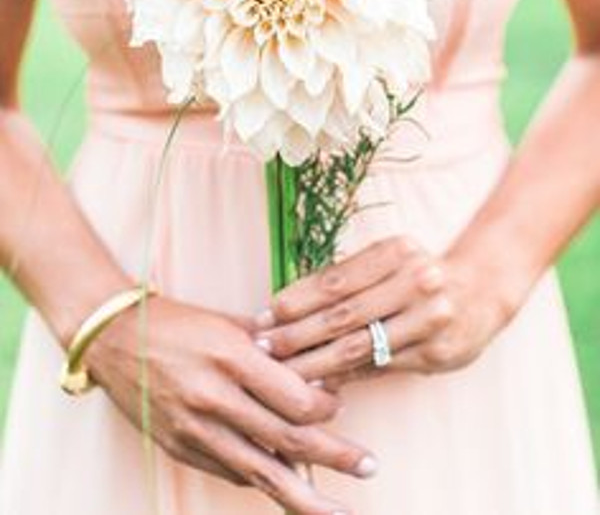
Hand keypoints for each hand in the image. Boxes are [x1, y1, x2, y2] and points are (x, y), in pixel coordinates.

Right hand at [87, 296, 377, 513]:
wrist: (114, 339)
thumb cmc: (175, 322)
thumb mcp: (227, 322)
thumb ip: (271, 346)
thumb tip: (315, 371)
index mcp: (231, 357)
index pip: (295, 398)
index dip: (326, 407)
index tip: (339, 404)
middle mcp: (215, 398)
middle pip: (288, 439)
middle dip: (335, 456)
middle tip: (369, 466)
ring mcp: (196, 429)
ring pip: (261, 472)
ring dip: (305, 495)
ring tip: (338, 512)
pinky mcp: (182, 449)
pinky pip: (232, 472)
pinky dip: (262, 478)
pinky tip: (288, 484)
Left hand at [253, 236, 515, 385]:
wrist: (482, 289)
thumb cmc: (417, 273)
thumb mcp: (387, 261)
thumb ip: (346, 282)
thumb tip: (285, 309)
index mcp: (396, 251)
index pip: (335, 280)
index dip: (297, 300)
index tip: (265, 315)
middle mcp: (416, 281)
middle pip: (343, 315)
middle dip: (298, 334)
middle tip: (264, 347)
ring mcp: (428, 318)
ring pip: (359, 347)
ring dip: (316, 363)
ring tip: (284, 372)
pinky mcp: (435, 352)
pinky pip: (381, 367)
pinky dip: (348, 377)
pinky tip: (323, 384)